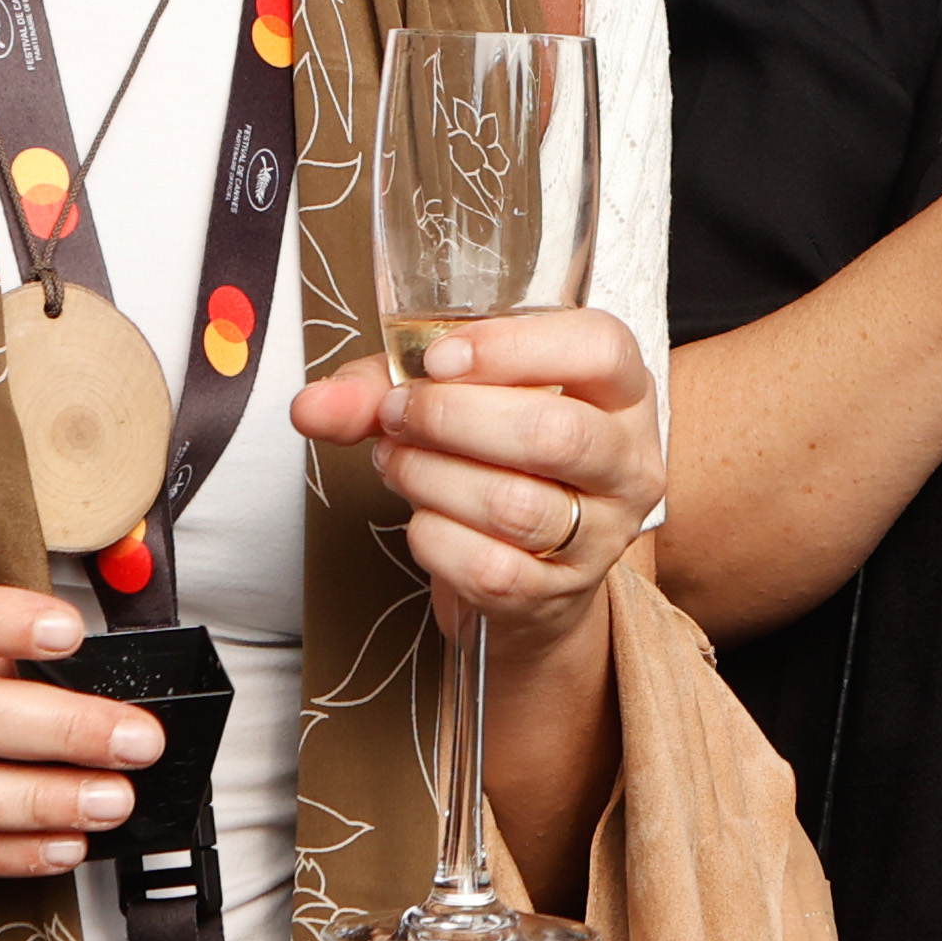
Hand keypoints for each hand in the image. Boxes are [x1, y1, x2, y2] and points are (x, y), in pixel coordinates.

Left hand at [290, 303, 664, 651]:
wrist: (529, 570)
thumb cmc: (500, 460)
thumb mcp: (452, 398)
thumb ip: (382, 387)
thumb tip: (314, 407)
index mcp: (620, 390)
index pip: (600, 348)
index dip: (513, 347)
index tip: (440, 359)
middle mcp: (627, 460)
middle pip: (553, 433)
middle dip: (451, 420)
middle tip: (397, 414)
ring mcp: (603, 533)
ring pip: (514, 505)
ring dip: (431, 478)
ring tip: (396, 460)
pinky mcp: (561, 592)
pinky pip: (488, 567)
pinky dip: (435, 538)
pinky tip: (423, 518)